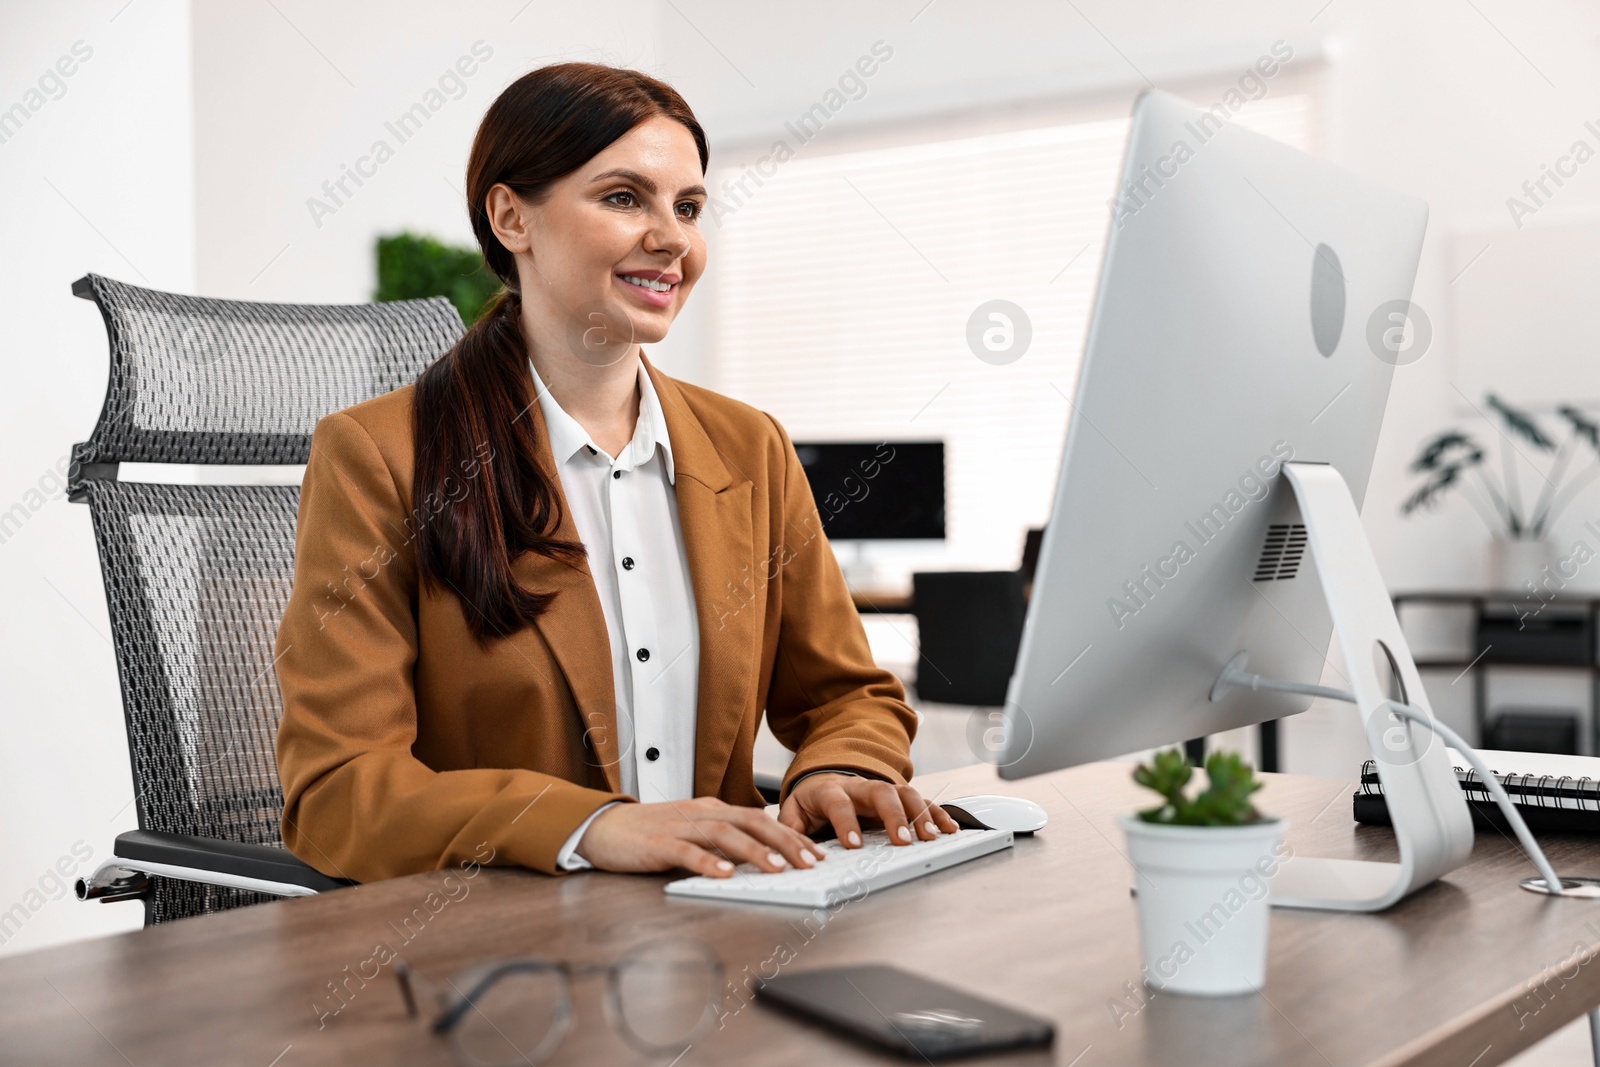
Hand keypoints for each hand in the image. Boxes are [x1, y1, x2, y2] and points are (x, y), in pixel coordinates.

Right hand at [575, 797, 824, 877]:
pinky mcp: (658, 844)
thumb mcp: (694, 832)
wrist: (604, 827)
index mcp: (713, 810)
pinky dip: (707, 862)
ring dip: (754, 852)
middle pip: (750, 822)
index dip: (790, 835)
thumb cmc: (650, 833)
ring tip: (777, 868)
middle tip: (809, 862)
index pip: (760, 819)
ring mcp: (680, 827)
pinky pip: (687, 852)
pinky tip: (724, 875)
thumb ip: (724, 841)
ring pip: (724, 834)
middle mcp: (701, 813)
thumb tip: (761, 856)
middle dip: (784, 841)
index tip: (814, 853)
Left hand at [779, 773, 959, 847]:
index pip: (839, 803)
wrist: (825, 778)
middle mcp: (860, 786)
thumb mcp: (794, 810)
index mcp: (830, 790)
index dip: (846, 822)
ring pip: (905, 793)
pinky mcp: (898, 797)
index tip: (854, 844)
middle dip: (894, 816)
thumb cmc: (812, 800)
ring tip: (931, 837)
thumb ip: (791, 826)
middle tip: (903, 841)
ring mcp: (882, 790)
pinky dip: (937, 813)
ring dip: (921, 814)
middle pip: (880, 793)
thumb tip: (794, 847)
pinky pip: (921, 800)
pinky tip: (950, 828)